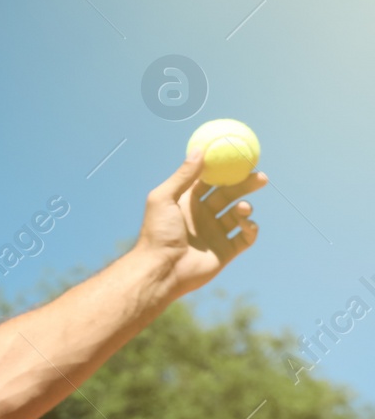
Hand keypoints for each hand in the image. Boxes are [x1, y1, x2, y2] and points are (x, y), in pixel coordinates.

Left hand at [136, 147, 265, 298]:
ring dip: (245, 208)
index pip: (211, 181)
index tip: (240, 157)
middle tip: (261, 177)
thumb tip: (200, 150)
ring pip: (239, 214)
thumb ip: (183, 175)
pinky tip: (246, 224)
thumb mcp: (164, 198)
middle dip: (246, 185)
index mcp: (187, 202)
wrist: (161, 269)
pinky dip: (251, 228)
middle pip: (229, 195)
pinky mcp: (225, 252)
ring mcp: (215, 234)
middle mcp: (202, 216)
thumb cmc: (157, 233)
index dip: (225, 170)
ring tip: (241, 209)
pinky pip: (246, 237)